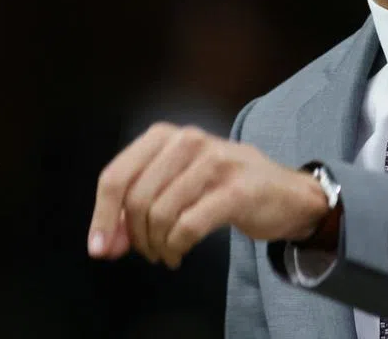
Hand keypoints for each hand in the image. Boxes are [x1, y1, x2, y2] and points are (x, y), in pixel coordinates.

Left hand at [87, 123, 329, 267]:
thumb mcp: (178, 182)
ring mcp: (214, 163)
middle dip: (134, 236)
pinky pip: (187, 227)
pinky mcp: (235, 190)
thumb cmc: (225, 186)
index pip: (116, 175)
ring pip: (160, 214)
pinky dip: (176, 247)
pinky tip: (179, 252)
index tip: (100, 248)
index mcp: (167, 136)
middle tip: (146, 252)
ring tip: (165, 252)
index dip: (102, 216)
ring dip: (157, 245)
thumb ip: (138, 206)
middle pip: (136, 198)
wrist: (287, 193)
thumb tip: (105, 243)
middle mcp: (189, 141)